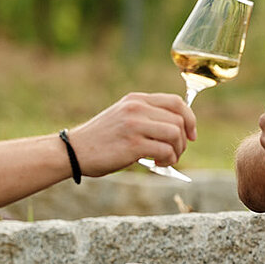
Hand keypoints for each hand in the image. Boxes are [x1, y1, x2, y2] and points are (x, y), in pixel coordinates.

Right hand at [68, 92, 194, 173]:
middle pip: (179, 119)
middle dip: (184, 140)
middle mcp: (137, 108)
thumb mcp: (123, 117)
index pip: (176, 102)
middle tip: (175, 153)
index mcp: (136, 99)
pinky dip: (168, 160)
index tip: (191, 135)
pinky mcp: (133, 144)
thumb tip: (178, 129)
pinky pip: (165, 151)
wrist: (73, 151)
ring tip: (165, 160)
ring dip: (177, 151)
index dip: (190, 119)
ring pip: (175, 134)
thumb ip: (146, 117)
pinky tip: (157, 164)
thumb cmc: (100, 140)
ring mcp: (135, 125)